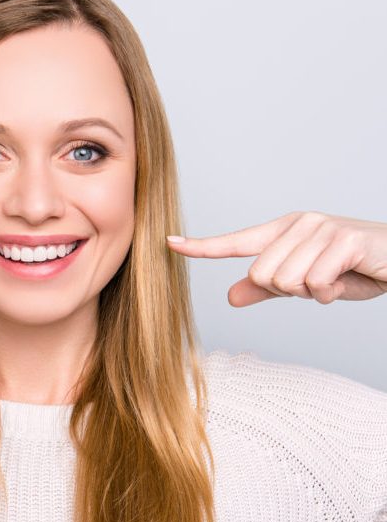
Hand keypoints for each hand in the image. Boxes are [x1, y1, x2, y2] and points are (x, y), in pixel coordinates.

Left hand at [166, 211, 386, 306]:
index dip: (201, 246)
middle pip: (261, 275)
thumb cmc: (352, 270)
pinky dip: (330, 293)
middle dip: (289, 291)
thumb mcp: (304, 285)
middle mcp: (298, 225)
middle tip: (317, 283)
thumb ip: (267, 290)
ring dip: (312, 293)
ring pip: (286, 280)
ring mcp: (321, 228)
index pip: (235, 242)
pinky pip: (315, 281)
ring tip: (334, 279)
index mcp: (283, 232)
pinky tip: (346, 280)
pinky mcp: (343, 240)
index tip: (170, 243)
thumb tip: (230, 296)